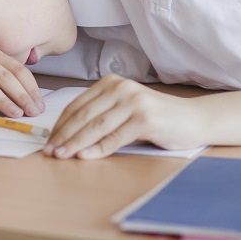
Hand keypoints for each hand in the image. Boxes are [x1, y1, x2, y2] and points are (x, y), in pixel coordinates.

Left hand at [44, 75, 204, 159]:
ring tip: (61, 155)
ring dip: (75, 143)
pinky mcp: (145, 118)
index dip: (60, 124)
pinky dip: (97, 149)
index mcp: (111, 83)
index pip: (78, 105)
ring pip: (96, 126)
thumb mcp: (124, 110)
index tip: (48, 140)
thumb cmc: (155, 118)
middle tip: (50, 151)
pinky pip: (115, 137)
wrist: (192, 119)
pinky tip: (84, 156)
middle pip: (84, 115)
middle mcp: (121, 88)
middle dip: (64, 135)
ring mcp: (134, 102)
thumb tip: (67, 136)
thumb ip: (100, 117)